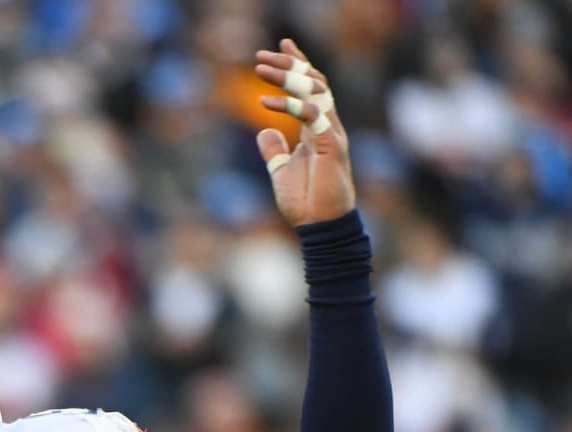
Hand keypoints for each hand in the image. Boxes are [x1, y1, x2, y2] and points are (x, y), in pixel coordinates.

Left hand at [254, 39, 354, 227]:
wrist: (320, 226)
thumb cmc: (305, 202)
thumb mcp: (281, 171)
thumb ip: (274, 151)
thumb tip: (264, 132)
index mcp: (317, 129)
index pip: (310, 88)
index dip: (298, 64)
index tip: (280, 46)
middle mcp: (327, 126)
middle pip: (313, 82)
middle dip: (289, 63)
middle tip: (262, 55)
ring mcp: (331, 133)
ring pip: (314, 91)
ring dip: (287, 76)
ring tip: (260, 69)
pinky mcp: (330, 145)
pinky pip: (311, 115)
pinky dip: (288, 104)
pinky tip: (264, 102)